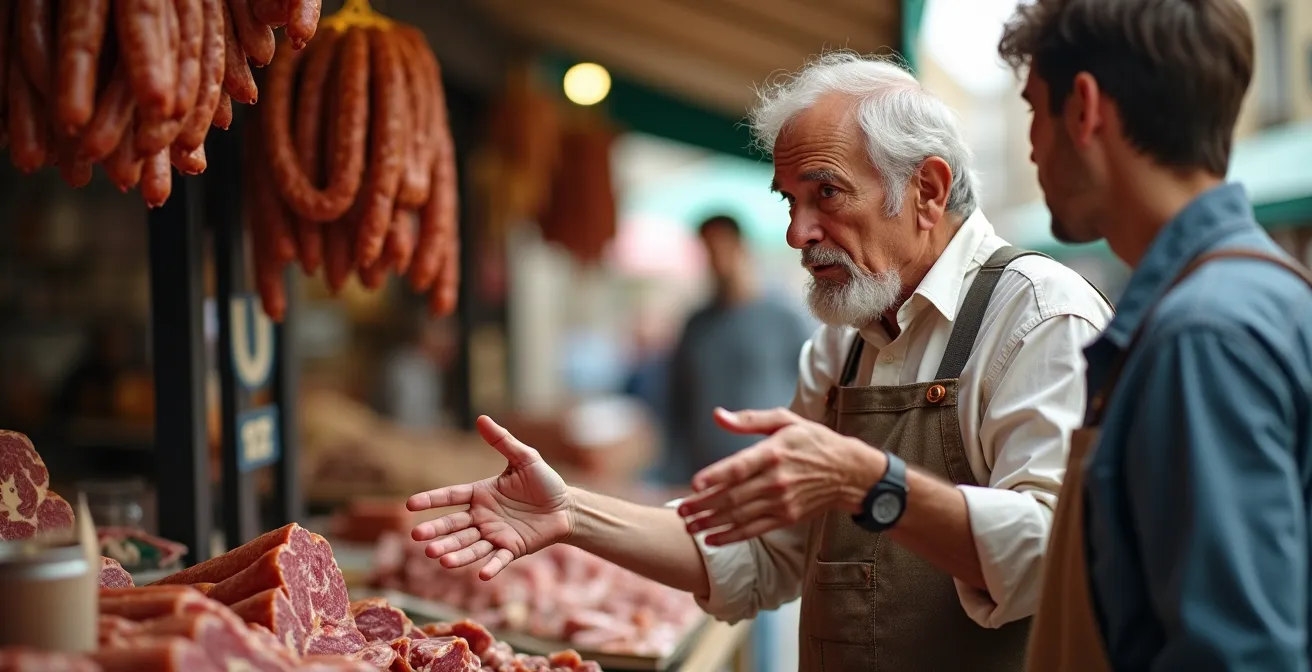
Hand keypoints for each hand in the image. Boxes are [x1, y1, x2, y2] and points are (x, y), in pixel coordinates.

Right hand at [407, 416, 572, 579]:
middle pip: (454, 525)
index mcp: (481, 494)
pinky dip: (491, 566)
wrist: (566, 506)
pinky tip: (482, 575)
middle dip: (436, 532)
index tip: (410, 504)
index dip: (431, 500)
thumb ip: (503, 441)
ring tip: (439, 558)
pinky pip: (499, 559)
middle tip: (418, 537)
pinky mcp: (512, 549)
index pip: (450, 496)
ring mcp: (495, 535)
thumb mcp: (525, 457)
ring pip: (470, 545)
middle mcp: (482, 516)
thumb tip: (481, 418)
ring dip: (455, 552)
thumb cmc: (544, 482)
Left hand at [677, 407, 885, 545]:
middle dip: (703, 505)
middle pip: (733, 496)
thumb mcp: (785, 420)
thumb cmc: (814, 441)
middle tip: (681, 511)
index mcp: (773, 453)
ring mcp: (781, 502)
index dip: (715, 477)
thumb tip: (717, 415)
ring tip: (690, 526)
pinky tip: (712, 539)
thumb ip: (749, 420)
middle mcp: (776, 480)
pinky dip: (732, 536)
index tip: (694, 484)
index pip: (738, 468)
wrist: (849, 472)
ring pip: (740, 516)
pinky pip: (754, 530)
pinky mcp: (786, 517)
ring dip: (712, 523)